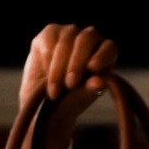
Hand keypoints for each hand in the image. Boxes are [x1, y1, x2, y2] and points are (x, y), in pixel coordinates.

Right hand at [19, 23, 117, 148]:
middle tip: (71, 86)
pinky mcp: (46, 36)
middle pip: (89, 38)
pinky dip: (49, 58)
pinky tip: (46, 77)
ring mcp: (67, 37)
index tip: (97, 72)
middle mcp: (86, 44)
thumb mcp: (78, 103)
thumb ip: (88, 89)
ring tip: (56, 90)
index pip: (109, 47)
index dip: (104, 55)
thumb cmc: (64, 110)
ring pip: (69, 38)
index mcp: (102, 59)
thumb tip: (100, 79)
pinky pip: (50, 39)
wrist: (38, 112)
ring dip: (62, 64)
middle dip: (79, 62)